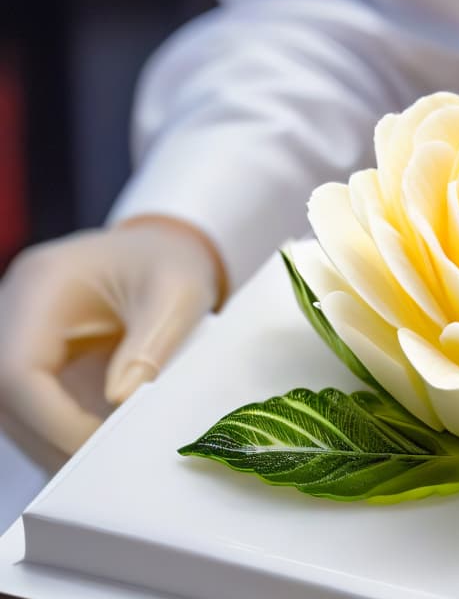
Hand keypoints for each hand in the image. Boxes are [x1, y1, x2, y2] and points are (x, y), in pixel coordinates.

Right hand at [0, 217, 225, 464]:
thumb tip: (119, 400)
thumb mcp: (181, 292)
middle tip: (103, 473)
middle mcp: (14, 310)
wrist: (161, 246)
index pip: (18, 369)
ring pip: (12, 409)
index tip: (98, 450)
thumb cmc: (171, 262)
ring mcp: (17, 335)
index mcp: (43, 284)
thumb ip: (153, 343)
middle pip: (5, 396)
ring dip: (53, 442)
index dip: (52, 419)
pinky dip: (59, 432)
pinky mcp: (32, 358)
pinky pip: (30, 406)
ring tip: (104, 467)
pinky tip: (97, 451)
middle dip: (51, 440)